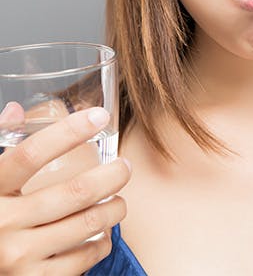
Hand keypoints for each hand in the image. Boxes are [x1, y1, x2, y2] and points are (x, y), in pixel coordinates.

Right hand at [0, 103, 130, 275]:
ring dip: (115, 208)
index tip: (100, 116)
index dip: (70, 131)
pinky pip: (83, 258)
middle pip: (75, 192)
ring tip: (120, 200)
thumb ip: (0, 144)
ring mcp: (17, 256)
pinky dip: (102, 242)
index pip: (33, 154)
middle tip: (125, 167)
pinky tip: (103, 233)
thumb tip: (16, 109)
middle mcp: (3, 222)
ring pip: (87, 224)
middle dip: (113, 176)